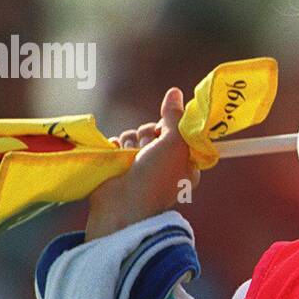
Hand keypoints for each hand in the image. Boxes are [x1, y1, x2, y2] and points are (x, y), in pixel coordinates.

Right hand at [85, 87, 198, 239]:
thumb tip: (175, 92)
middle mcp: (162, 164)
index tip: (164, 133)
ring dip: (130, 143)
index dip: (167, 129)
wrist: (123, 206)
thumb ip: (175, 117)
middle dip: (147, 136)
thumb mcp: (175, 144)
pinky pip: (116, 143)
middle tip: (146, 152)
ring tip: (130, 160)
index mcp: (183, 162)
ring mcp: (139, 165)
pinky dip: (115, 148)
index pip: (175, 131)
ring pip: (133, 135)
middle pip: (152, 130)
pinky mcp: (118, 166)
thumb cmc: (156, 178)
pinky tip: (116, 159)